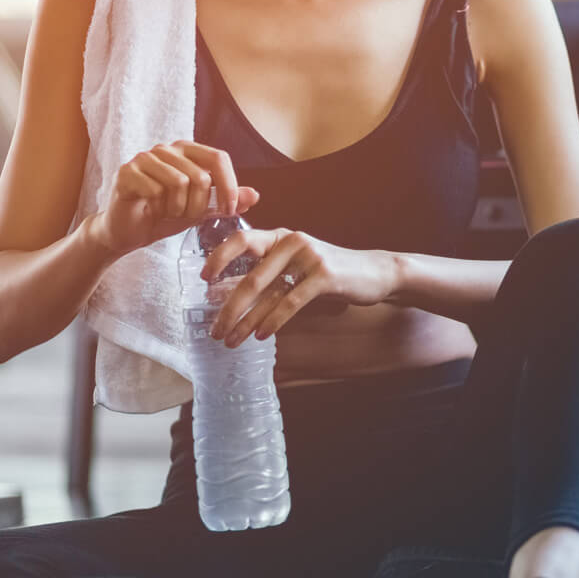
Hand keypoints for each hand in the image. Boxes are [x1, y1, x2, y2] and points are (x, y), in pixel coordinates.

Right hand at [93, 141, 260, 258]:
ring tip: (168, 212)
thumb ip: (226, 201)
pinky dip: (158, 208)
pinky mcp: (126, 172)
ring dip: (178, 208)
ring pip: (179, 182)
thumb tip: (255, 195)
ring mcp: (144, 158)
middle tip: (185, 215)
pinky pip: (155, 190)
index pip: (219, 158)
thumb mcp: (202, 210)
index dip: (229, 186)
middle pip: (200, 175)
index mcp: (187, 151)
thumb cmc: (165, 216)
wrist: (129, 232)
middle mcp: (166, 149)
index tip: (229, 211)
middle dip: (198, 205)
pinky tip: (151, 210)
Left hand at [202, 227, 397, 347]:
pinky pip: (291, 302)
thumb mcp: (297, 267)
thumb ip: (268, 275)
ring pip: (267, 293)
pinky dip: (273, 321)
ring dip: (246, 321)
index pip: (242, 240)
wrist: (375, 272)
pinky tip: (262, 335)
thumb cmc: (330, 272)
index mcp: (281, 236)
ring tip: (233, 340)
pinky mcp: (325, 275)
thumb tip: (226, 296)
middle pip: (250, 277)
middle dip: (229, 309)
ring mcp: (309, 257)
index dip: (219, 258)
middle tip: (215, 331)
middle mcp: (292, 241)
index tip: (203, 279)